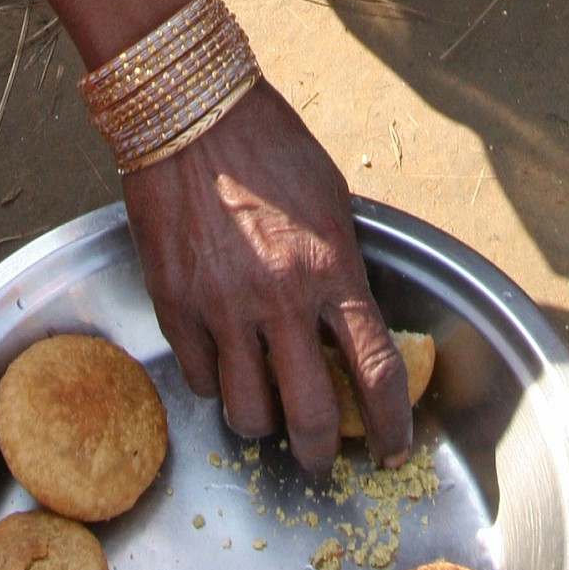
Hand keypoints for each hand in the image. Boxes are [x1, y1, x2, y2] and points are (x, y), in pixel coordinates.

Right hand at [125, 80, 410, 474]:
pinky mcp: (174, 305)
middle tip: (321, 457)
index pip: (375, 370)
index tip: (394, 448)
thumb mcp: (330, 199)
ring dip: (262, 422)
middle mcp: (280, 297)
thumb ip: (341, 265)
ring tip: (265, 408)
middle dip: (321, 452)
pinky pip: (199, 378)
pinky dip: (214, 382)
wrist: (190, 111)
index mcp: (331, 265)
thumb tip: (348, 322)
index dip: (391, 423)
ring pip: (247, 413)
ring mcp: (223, 307)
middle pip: (309, 415)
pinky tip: (222, 362)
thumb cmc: (268, 145)